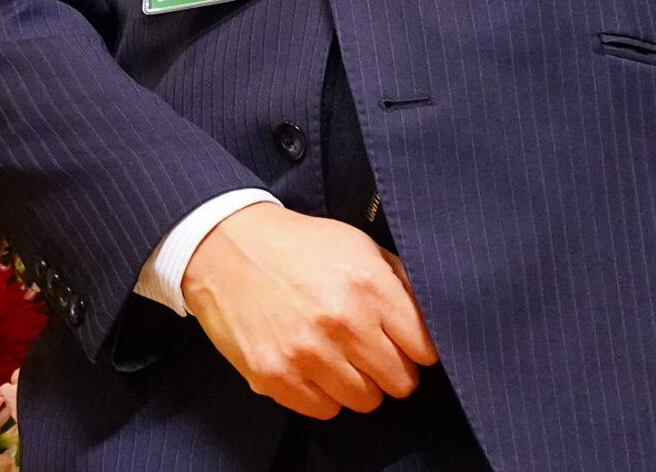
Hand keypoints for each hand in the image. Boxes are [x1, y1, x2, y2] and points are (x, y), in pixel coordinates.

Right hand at [182, 201, 436, 418]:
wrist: (223, 245)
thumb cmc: (295, 246)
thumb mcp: (356, 244)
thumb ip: (399, 281)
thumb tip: (433, 320)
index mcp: (368, 286)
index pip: (425, 350)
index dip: (416, 347)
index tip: (402, 341)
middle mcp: (341, 322)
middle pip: (400, 382)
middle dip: (389, 368)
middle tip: (367, 350)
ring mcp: (307, 353)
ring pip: (365, 402)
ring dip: (355, 383)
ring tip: (335, 355)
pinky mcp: (275, 375)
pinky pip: (324, 410)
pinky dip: (321, 394)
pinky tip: (309, 365)